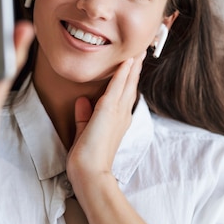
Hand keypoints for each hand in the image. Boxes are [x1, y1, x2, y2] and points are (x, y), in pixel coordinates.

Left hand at [66, 51, 145, 192]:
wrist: (89, 173)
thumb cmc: (87, 159)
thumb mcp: (84, 132)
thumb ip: (84, 116)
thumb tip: (81, 101)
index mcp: (117, 120)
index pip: (124, 95)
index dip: (128, 79)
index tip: (132, 65)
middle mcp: (120, 115)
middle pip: (130, 86)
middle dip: (135, 68)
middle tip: (141, 52)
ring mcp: (116, 112)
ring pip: (127, 83)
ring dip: (132, 65)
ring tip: (139, 50)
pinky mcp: (108, 111)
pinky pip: (117, 87)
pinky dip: (122, 73)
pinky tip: (127, 61)